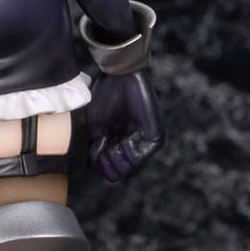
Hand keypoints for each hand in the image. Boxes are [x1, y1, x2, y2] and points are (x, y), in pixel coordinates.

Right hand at [87, 66, 163, 182]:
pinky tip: (125, 136)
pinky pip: (139, 157)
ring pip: (128, 168)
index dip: (98, 162)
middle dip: (105, 162)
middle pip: (117, 172)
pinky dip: (128, 149)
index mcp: (116, 142)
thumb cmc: (106, 97)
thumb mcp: (94, 126)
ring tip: (111, 137)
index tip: (95, 144)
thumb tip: (94, 165)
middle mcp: (130, 144)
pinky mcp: (155, 138)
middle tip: (102, 141)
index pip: (107, 168)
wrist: (121, 78)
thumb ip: (94, 148)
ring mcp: (143, 142)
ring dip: (115, 155)